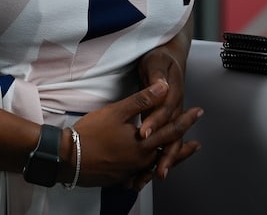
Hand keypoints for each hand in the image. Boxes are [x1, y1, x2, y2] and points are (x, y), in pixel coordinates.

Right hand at [63, 80, 202, 188]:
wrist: (68, 158)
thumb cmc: (90, 133)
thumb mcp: (116, 111)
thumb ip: (142, 100)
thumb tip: (163, 87)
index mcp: (144, 144)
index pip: (171, 130)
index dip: (186, 120)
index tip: (198, 113)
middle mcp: (141, 161)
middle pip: (168, 153)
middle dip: (183, 147)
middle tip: (196, 145)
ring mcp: (131, 171)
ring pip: (155, 165)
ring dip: (168, 160)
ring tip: (175, 157)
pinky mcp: (120, 177)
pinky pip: (140, 176)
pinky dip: (149, 172)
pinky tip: (147, 170)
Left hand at [131, 47, 201, 186]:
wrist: (169, 59)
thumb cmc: (160, 60)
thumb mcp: (156, 62)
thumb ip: (157, 75)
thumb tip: (161, 84)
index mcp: (172, 95)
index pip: (163, 112)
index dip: (154, 123)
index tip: (143, 133)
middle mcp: (174, 110)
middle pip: (172, 137)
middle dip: (165, 155)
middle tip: (157, 172)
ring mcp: (171, 119)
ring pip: (170, 145)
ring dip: (163, 163)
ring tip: (153, 179)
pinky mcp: (165, 124)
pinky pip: (164, 144)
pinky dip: (157, 160)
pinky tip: (145, 174)